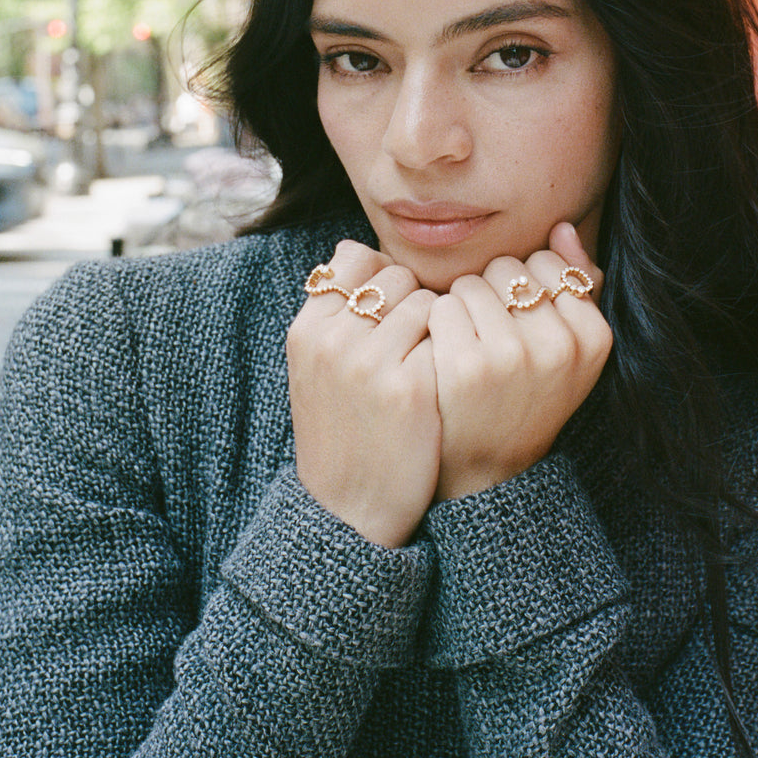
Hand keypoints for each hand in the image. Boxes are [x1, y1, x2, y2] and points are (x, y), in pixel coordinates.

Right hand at [287, 240, 440, 546]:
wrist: (348, 508)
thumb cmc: (342, 431)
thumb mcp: (315, 368)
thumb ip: (333, 312)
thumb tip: (356, 249)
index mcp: (306, 330)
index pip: (354, 258)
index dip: (383, 279)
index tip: (390, 313)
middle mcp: (332, 339)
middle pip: (395, 275)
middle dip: (413, 301)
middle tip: (413, 344)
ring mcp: (370, 362)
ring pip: (427, 301)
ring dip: (439, 326)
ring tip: (427, 364)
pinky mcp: (409, 387)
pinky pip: (446, 336)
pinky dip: (451, 353)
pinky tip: (441, 384)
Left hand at [427, 222, 611, 501]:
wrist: (488, 468)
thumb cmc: (526, 396)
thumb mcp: (569, 351)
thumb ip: (576, 285)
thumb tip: (562, 227)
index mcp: (594, 337)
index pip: (547, 263)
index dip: (523, 287)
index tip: (519, 324)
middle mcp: (558, 345)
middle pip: (508, 268)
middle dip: (491, 293)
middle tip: (488, 337)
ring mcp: (511, 356)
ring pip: (471, 283)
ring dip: (459, 306)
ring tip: (467, 346)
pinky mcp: (465, 366)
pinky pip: (440, 305)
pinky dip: (436, 324)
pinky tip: (444, 353)